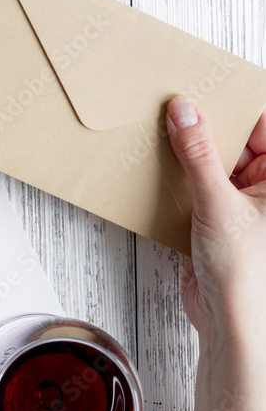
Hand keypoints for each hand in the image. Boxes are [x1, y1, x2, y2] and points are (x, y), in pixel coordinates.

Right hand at [166, 96, 265, 344]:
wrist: (229, 326)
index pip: (263, 125)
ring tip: (159, 126)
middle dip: (206, 124)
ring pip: (212, 160)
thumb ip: (199, 154)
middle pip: (236, 139)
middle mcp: (265, 187)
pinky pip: (196, 183)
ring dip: (187, 150)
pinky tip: (155, 161)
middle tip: (174, 101)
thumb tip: (185, 110)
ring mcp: (240, 201)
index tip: (203, 85)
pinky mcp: (215, 217)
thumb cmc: (246, 275)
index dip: (235, 103)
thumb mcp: (219, 202)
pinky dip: (177, 174)